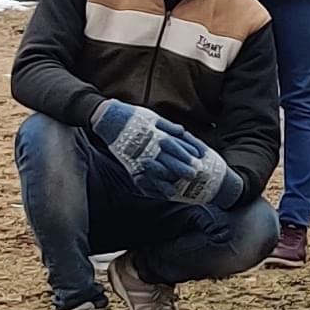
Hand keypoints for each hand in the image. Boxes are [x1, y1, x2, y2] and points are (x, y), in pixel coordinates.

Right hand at [92, 100, 235, 205]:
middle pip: (168, 159)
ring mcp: (139, 156)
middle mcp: (149, 147)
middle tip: (194, 175)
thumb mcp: (153, 118)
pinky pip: (141, 177)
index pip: (176, 144)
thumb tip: (182, 131)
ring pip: (155, 171)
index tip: (199, 156)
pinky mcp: (130, 164)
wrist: (110, 120)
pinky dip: (149, 185)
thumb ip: (168, 126)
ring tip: (175, 191)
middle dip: (181, 168)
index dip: (188, 150)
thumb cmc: (134, 117)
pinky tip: (153, 192)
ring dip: (165, 181)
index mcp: (156, 134)